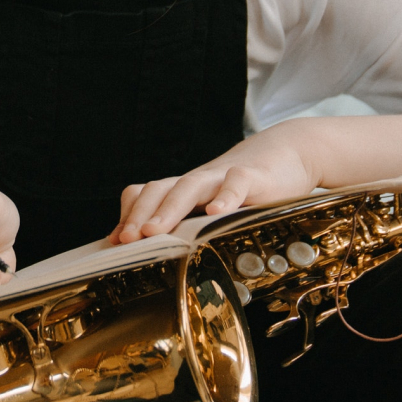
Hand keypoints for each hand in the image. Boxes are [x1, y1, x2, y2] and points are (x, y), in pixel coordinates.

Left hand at [112, 122, 318, 244]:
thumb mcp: (211, 206)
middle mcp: (197, 181)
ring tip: (155, 231)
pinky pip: (236, 183)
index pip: (145, 195)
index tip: (114, 242)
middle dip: (139, 215)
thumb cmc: (243, 188)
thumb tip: (145, 248)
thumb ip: (184, 222)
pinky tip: (216, 213)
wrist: (287, 153)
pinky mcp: (254, 176)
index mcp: (183, 190)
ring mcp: (223, 177)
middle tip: (126, 239)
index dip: (128, 215)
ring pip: (190, 185)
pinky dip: (225, 196)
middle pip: (160, 189)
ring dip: (169, 208)